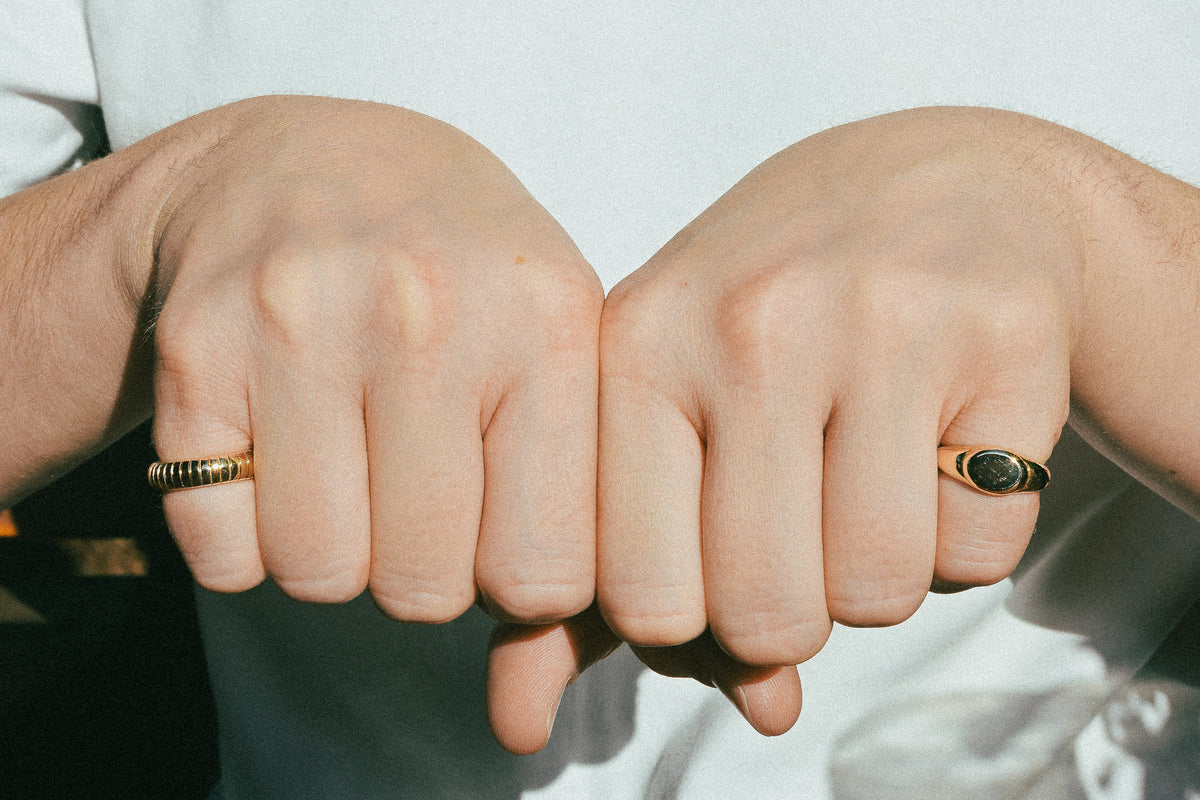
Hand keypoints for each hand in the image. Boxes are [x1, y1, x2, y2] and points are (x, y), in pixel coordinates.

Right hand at [149, 96, 601, 625]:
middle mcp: (426, 310)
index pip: (548, 573)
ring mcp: (300, 320)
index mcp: (547, 317)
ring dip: (338, 552)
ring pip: (319, 576)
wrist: (306, 164)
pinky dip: (246, 537)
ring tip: (354, 465)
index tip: (508, 531)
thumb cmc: (460, 275)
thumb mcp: (555, 342)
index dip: (525, 581)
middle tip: (422, 488)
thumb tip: (532, 718)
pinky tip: (274, 454)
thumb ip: (576, 508)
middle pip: (426, 589)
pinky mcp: (196, 348)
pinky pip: (222, 553)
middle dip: (427, 569)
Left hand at [490, 107, 1086, 752]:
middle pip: (763, 614)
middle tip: (794, 520)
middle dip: (783, 607)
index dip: (683, 617)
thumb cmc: (768, 321)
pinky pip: (980, 552)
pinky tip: (940, 442)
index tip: (705, 552)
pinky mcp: (1006, 334)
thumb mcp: (654, 410)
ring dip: (873, 572)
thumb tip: (517, 729)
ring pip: (876, 592)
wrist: (933, 187)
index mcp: (633, 345)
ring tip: (862, 475)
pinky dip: (961, 537)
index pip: (638, 597)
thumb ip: (578, 575)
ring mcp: (881, 319)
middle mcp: (747, 324)